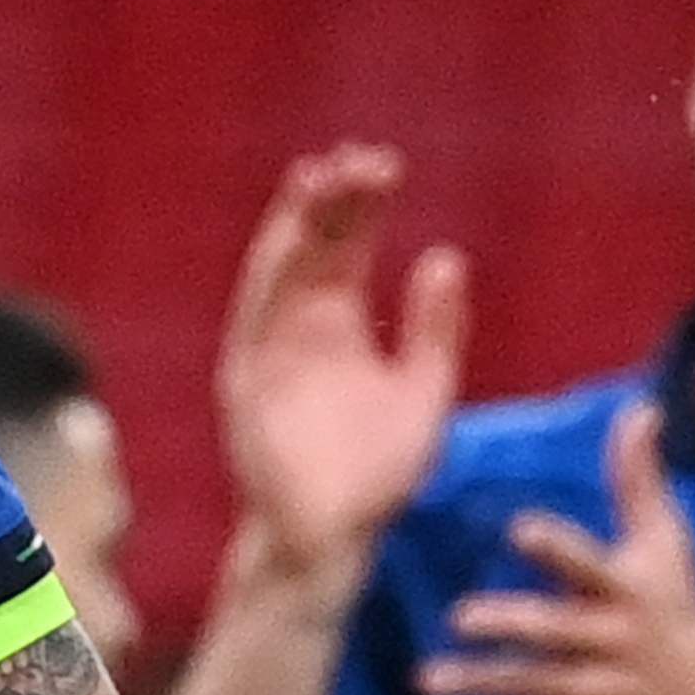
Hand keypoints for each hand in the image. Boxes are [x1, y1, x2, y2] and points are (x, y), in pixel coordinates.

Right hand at [215, 145, 465, 580]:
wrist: (333, 537)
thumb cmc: (377, 475)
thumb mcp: (424, 392)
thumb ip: (435, 330)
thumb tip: (446, 255)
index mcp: (342, 327)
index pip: (349, 249)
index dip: (362, 208)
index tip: (383, 163)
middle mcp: (301, 328)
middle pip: (314, 247)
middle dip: (332, 202)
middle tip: (359, 157)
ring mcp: (270, 350)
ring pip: (281, 271)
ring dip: (297, 226)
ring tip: (320, 178)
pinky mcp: (248, 379)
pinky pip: (256, 317)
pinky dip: (271, 278)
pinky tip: (292, 240)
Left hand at [424, 399, 694, 694]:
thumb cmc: (682, 614)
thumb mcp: (667, 547)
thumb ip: (639, 481)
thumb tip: (638, 409)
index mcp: (626, 592)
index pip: (590, 564)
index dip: (559, 549)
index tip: (523, 530)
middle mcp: (609, 641)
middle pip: (553, 629)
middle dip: (510, 625)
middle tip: (463, 618)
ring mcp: (596, 691)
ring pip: (529, 684)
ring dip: (477, 684)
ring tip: (427, 681)